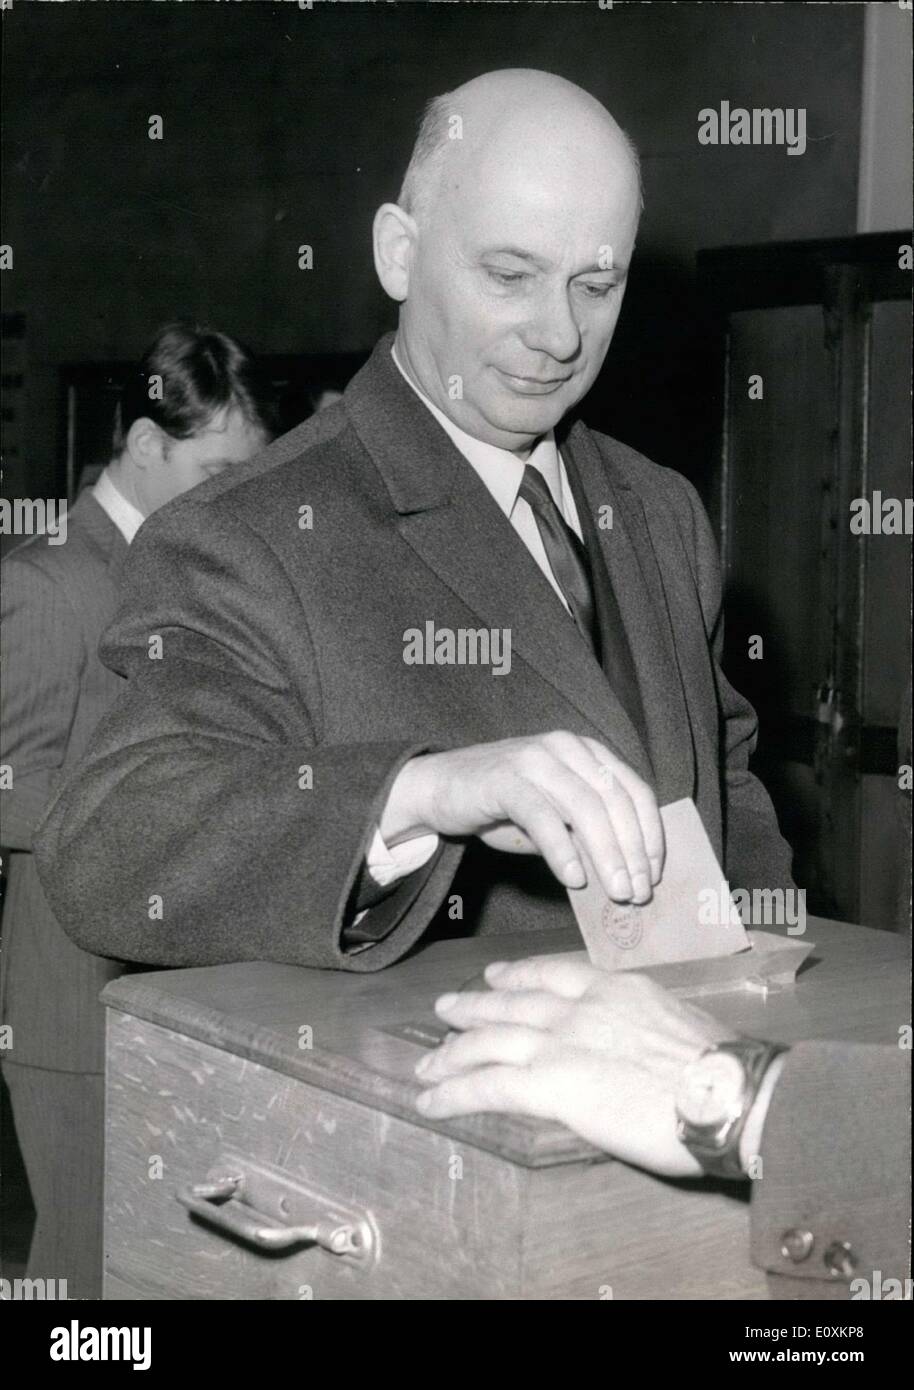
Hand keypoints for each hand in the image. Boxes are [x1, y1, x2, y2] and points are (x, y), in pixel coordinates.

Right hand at [380, 732, 662, 901]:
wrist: (438, 788)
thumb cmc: (501, 805)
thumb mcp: (554, 818)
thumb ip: (586, 834)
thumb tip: (626, 875)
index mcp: (586, 751)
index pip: (634, 790)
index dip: (650, 834)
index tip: (654, 874)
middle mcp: (566, 747)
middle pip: (615, 801)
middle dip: (633, 851)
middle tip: (638, 893)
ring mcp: (535, 759)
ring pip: (586, 808)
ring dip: (607, 854)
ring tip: (616, 892)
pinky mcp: (506, 778)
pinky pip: (544, 817)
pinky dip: (563, 851)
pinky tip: (574, 879)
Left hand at [414, 954, 735, 1176]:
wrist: (727, 1092)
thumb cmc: (722, 1072)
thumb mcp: (680, 1027)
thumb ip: (644, 1030)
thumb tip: (636, 1051)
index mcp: (617, 989)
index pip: (555, 973)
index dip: (519, 974)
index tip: (497, 975)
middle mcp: (582, 1007)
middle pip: (513, 1002)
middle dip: (475, 1007)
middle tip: (445, 1008)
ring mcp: (562, 1042)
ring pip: (491, 1041)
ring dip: (452, 1053)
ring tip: (427, 1064)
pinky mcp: (550, 1084)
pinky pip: (487, 1085)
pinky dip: (453, 1093)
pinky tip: (431, 1102)